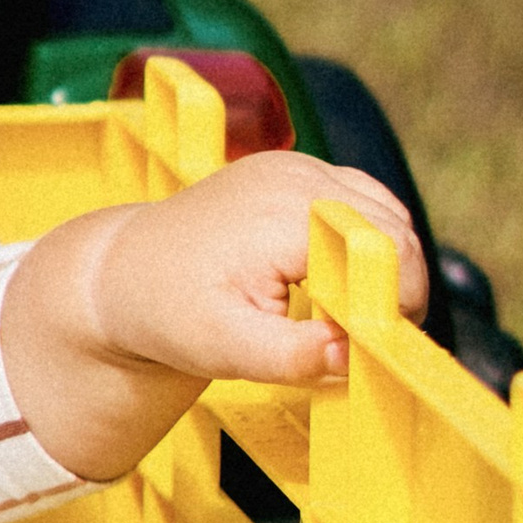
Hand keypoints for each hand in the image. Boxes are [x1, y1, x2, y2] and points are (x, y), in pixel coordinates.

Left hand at [0, 152, 426, 483]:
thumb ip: (294, 356)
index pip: (384, 249)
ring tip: (347, 313)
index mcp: (283, 214)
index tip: (379, 344)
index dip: (398, 300)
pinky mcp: (293, 171)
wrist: (124, 274)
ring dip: (383, 262)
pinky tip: (334, 280)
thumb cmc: (165, 310)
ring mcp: (294, 166)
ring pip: (385, 211)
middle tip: (364, 339)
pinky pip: (359, 201)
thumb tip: (352, 355)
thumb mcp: (227, 349)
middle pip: (393, 227)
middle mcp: (293, 176)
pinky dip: (363, 241)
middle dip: (395, 286)